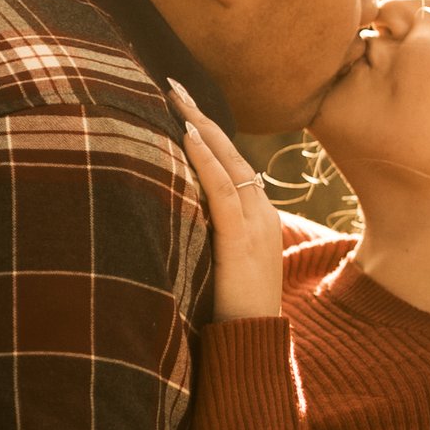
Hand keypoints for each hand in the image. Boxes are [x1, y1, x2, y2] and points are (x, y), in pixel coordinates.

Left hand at [173, 88, 285, 319]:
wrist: (253, 346)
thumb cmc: (228, 312)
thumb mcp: (216, 264)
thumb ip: (202, 236)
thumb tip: (168, 214)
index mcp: (257, 218)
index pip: (233, 163)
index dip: (208, 133)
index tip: (182, 105)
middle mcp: (262, 214)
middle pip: (232, 152)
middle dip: (201, 115)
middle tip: (173, 83)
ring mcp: (256, 225)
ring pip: (229, 163)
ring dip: (200, 126)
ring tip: (175, 97)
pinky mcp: (242, 241)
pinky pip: (225, 191)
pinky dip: (206, 160)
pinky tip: (187, 135)